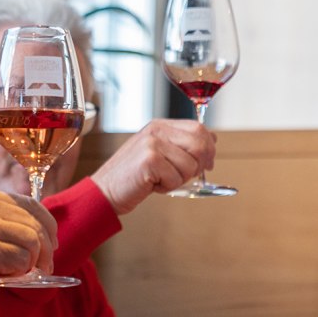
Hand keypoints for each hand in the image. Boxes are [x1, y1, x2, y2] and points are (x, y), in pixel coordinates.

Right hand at [0, 185, 56, 306]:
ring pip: (33, 241)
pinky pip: (22, 260)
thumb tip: (35, 231)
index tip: (50, 243)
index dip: (47, 225)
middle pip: (36, 222)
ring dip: (34, 262)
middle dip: (45, 248)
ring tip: (21, 274)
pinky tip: (3, 276)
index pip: (30, 203)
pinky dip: (20, 272)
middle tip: (43, 267)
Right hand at [90, 119, 216, 214]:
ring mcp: (152, 144)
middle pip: (200, 144)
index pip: (199, 128)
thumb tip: (212, 142)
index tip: (205, 163)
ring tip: (159, 179)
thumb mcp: (158, 154)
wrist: (105, 191)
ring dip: (179, 179)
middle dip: (198, 165)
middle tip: (180, 175)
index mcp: (159, 126)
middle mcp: (156, 130)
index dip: (208, 148)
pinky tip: (152, 184)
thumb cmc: (132, 176)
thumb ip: (181, 145)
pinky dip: (167, 187)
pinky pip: (176, 178)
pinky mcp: (149, 160)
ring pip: (191, 165)